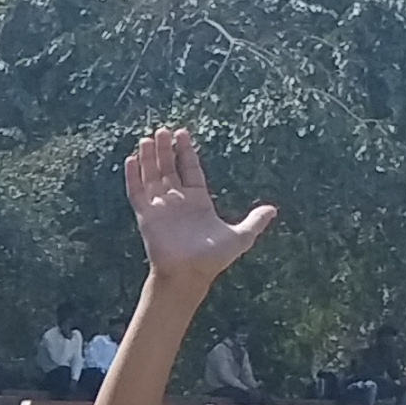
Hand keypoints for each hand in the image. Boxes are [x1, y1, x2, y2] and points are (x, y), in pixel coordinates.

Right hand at [125, 126, 273, 283]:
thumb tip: (273, 210)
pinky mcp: (146, 215)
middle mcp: (177, 201)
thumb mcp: (241, 237)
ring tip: (148, 138)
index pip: (190, 169)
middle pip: (169, 168)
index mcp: (198, 200)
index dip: (186, 151)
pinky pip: (137, 192)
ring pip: (152, 176)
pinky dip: (133, 177)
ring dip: (149, 158)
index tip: (182, 133)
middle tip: (163, 130)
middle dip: (166, 149)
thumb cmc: (213, 259)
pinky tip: (132, 160)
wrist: (189, 274)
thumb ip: (254, 221)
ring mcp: (160, 207)